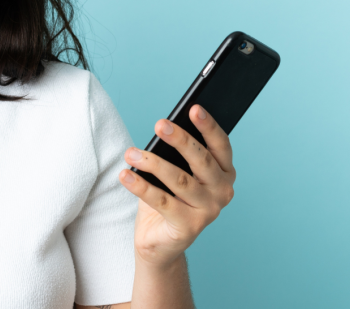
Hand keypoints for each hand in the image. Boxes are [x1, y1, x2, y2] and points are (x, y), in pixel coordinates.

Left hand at [118, 104, 235, 268]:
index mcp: (224, 172)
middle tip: (159, 124)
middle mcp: (222, 192)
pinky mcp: (189, 228)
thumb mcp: (174, 170)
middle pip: (201, 160)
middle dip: (180, 139)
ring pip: (179, 180)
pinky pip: (162, 202)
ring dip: (152, 163)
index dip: (208, 126)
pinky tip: (125, 175)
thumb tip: (165, 127)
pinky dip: (141, 187)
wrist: (160, 241)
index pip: (221, 145)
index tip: (194, 108)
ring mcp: (209, 211)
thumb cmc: (168, 196)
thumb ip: (176, 153)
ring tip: (131, 153)